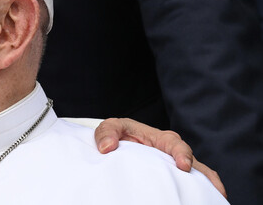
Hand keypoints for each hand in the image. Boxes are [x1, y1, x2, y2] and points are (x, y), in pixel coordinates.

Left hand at [94, 118, 225, 197]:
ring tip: (217, 199)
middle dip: (205, 177)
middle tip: (213, 191)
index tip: (183, 166)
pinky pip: (193, 186)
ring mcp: (177, 167)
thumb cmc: (119, 133)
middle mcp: (175, 153)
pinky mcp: (176, 179)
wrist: (118, 145)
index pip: (177, 145)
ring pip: (199, 177)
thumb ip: (107, 132)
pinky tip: (205, 201)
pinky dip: (200, 193)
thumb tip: (107, 147)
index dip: (182, 154)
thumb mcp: (113, 127)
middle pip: (195, 164)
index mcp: (163, 139)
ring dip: (208, 188)